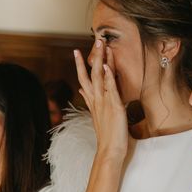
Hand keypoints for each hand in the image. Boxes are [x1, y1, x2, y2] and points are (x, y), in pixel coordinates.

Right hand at [74, 41, 128, 160]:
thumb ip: (90, 102)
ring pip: (100, 77)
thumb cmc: (107, 136)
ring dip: (100, 59)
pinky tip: (108, 65)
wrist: (110, 151)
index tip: (77, 52)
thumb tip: (82, 91)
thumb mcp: (97, 116)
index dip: (80, 65)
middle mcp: (96, 100)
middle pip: (90, 74)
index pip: (84, 80)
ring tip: (101, 44)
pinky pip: (110, 88)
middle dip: (91, 56)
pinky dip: (109, 77)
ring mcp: (104, 102)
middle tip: (95, 39)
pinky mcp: (114, 106)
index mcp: (93, 102)